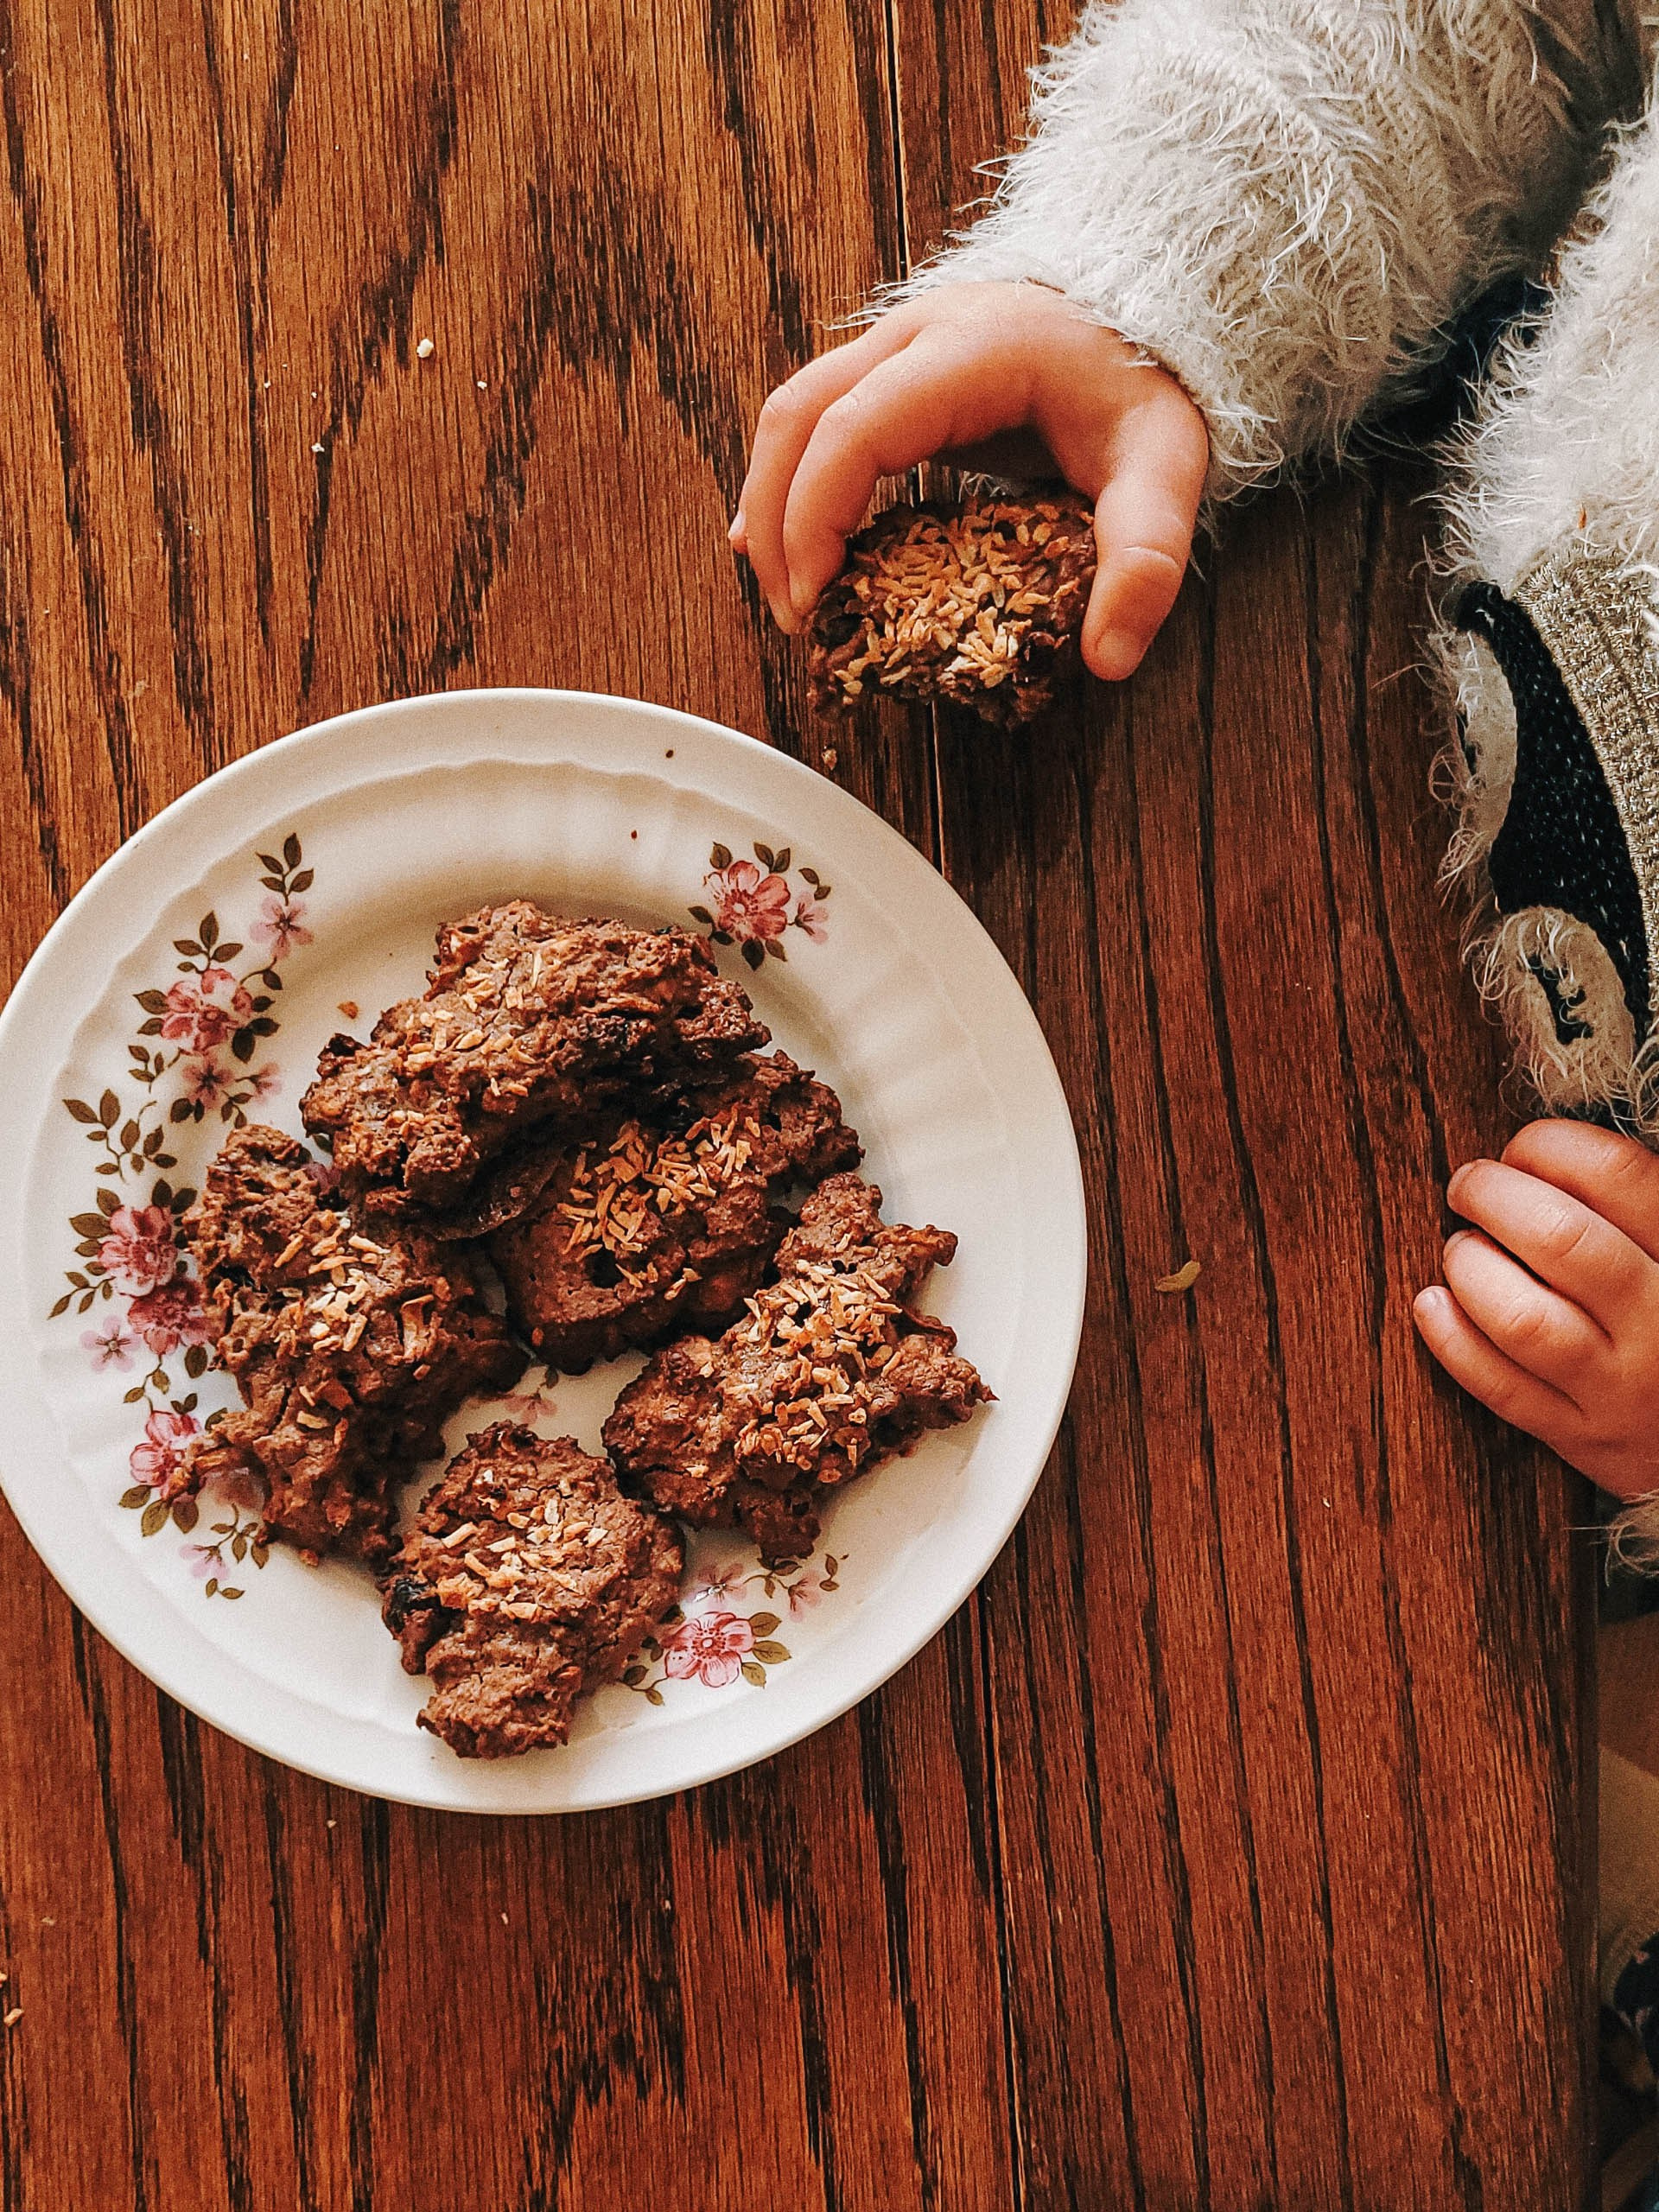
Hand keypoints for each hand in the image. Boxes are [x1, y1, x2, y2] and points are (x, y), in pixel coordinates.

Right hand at [732, 281, 1208, 681]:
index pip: (854, 429)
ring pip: (791, 413)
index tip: (817, 600)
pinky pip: (814, 417)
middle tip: (795, 616)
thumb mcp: (1165, 468)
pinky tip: (785, 542)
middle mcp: (916, 333)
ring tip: (787, 591)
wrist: (1150, 308)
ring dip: (772, 504)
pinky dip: (790, 482)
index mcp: (971, 352)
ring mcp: (895, 342)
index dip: (815, 518)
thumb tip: (1109, 659)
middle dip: (777, 524)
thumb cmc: (1147, 383)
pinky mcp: (892, 367)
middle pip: (797, 417)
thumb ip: (1144, 559)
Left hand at [1413, 1120, 1658, 1497]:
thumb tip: (1549, 1151)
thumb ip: (1638, 1203)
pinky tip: (1433, 1303)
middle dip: (1493, 1195)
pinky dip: (1453, 1340)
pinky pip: (1502, 1387)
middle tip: (1469, 1186)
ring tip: (1461, 1248)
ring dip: (1471, 1268)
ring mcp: (1623, 1387)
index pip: (1615, 1174)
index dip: (1549, 1146)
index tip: (1522, 1151)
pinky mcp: (1585, 1438)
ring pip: (1523, 1319)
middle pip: (1558, 1238)